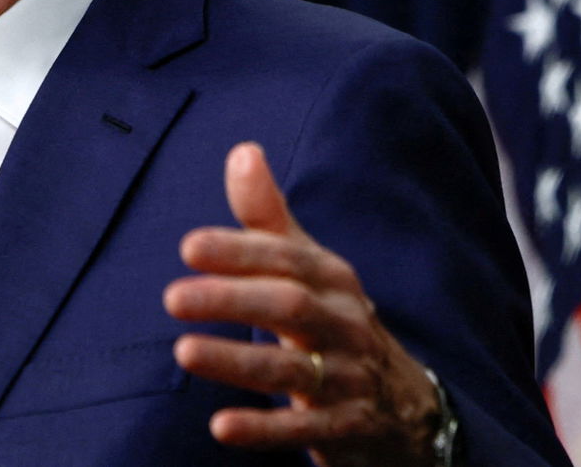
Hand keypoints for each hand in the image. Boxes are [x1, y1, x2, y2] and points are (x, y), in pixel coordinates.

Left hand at [163, 142, 439, 465]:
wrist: (408, 406)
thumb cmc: (335, 322)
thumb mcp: (309, 267)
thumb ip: (268, 218)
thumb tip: (242, 151)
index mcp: (332, 279)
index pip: (286, 258)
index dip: (240, 250)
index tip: (189, 247)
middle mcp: (343, 323)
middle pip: (289, 306)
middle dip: (232, 299)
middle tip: (172, 297)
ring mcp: (348, 378)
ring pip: (293, 368)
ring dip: (236, 361)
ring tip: (183, 351)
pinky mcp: (346, 428)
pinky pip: (306, 429)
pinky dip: (265, 429)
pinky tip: (221, 426)